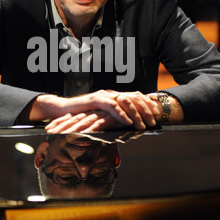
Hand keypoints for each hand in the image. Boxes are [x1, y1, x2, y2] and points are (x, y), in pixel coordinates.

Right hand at [44, 90, 160, 132]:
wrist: (62, 110)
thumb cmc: (81, 115)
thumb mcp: (101, 117)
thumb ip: (114, 118)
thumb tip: (129, 126)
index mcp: (114, 96)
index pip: (135, 96)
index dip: (148, 104)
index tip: (158, 113)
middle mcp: (111, 93)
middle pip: (134, 97)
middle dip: (146, 109)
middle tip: (154, 121)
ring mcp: (103, 95)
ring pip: (125, 100)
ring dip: (137, 113)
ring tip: (144, 124)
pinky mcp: (95, 100)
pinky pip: (111, 105)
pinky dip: (121, 113)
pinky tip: (128, 121)